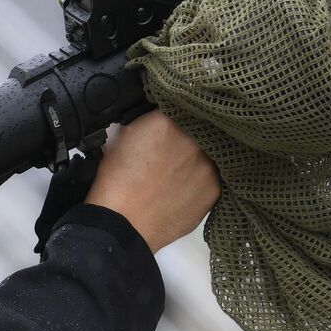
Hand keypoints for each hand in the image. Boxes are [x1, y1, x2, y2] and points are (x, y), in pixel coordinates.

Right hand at [84, 111, 218, 252]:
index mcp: (167, 121)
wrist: (122, 224)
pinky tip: (184, 188)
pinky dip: (202, 180)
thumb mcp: (123, 136)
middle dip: (192, 135)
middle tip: (177, 149)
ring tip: (181, 171)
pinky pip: (214, 177)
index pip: (182, 106)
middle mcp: (193, 140)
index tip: (175, 122)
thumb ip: (150, 120)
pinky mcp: (214, 189)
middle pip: (202, 128)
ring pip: (212, 152)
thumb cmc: (116, 182)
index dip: (178, 114)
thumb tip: (164, 115)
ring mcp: (208, 166)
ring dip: (200, 158)